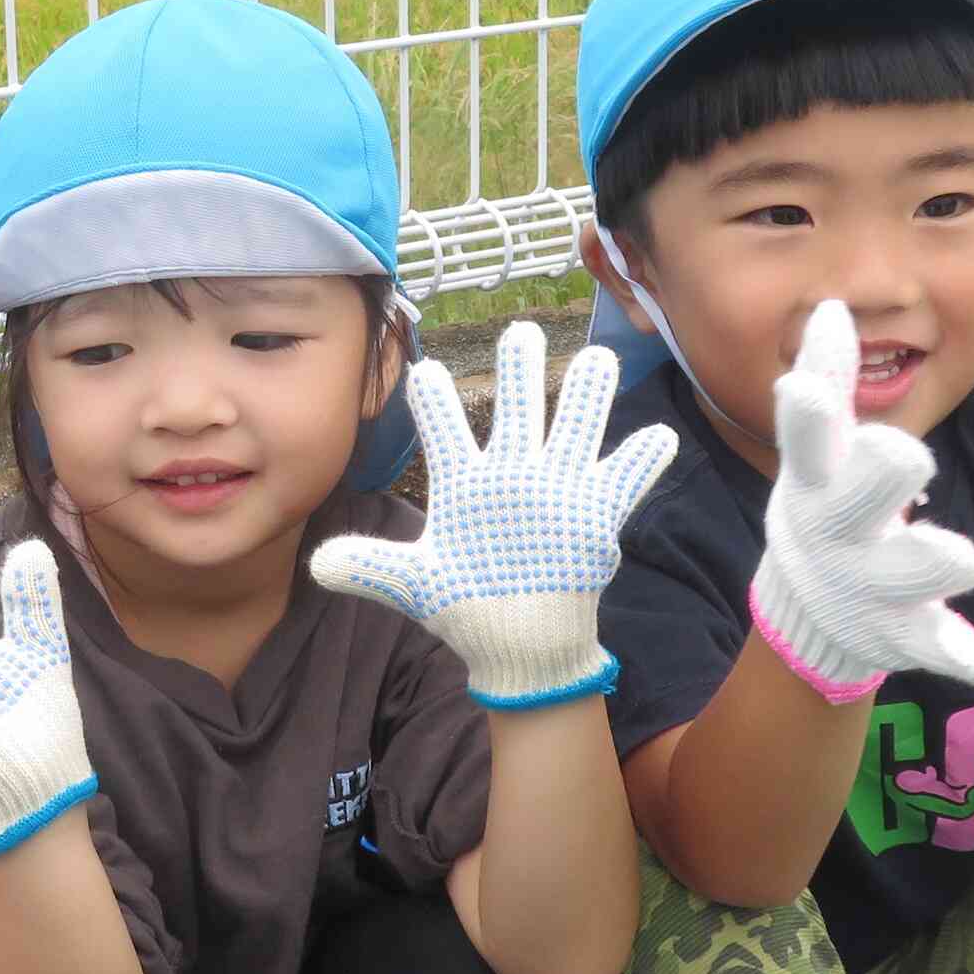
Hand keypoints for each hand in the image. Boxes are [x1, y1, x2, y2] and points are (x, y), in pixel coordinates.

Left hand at [308, 321, 674, 707]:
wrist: (518, 643)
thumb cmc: (465, 603)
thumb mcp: (413, 584)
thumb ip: (370, 567)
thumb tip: (317, 565)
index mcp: (465, 483)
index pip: (445, 432)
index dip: (435, 403)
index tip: (425, 370)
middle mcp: (511, 474)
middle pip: (516, 411)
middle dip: (520, 372)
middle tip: (520, 330)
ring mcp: (557, 489)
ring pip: (574, 429)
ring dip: (586, 398)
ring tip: (597, 360)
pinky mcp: (594, 515)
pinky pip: (623, 480)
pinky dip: (640, 461)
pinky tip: (656, 436)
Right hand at [745, 302, 973, 697]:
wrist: (807, 609)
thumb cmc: (824, 504)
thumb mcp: (817, 449)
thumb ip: (825, 380)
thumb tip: (832, 308)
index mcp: (816, 482)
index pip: (805, 442)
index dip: (803, 416)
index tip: (800, 389)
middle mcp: (835, 532)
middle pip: (851, 505)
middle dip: (876, 481)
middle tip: (908, 454)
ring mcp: (863, 584)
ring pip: (896, 574)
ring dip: (927, 564)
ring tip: (967, 561)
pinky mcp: (894, 628)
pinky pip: (925, 642)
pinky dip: (951, 652)